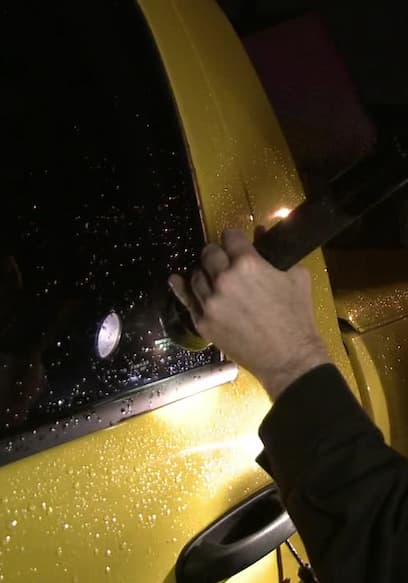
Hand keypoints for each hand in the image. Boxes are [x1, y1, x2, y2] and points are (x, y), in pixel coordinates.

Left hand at [169, 229, 329, 399]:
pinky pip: (187, 300)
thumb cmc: (296, 318)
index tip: (235, 242)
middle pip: (209, 253)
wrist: (289, 358)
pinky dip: (183, 288)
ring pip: (196, 275)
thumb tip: (262, 233)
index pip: (230, 236)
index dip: (234, 238)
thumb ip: (276, 252)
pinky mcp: (203, 322)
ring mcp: (210, 302)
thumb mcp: (296, 277)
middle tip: (224, 258)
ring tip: (214, 277)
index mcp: (247, 264)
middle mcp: (224, 280)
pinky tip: (177, 280)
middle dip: (217, 253)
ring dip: (205, 272)